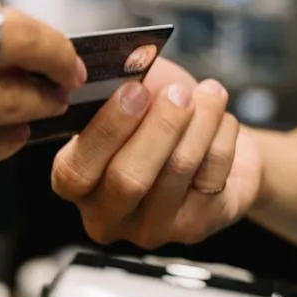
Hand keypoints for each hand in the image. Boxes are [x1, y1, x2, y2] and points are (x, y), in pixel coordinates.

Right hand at [51, 58, 261, 248]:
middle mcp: (106, 216)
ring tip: (209, 94)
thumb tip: (128, 68)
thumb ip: (116, 90)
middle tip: (178, 94)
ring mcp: (150, 228)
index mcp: (75, 185)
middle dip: (158, 127)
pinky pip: (211, 175)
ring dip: (199, 122)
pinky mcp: (193, 228)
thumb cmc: (156, 121)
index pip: (76, 171)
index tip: (135, 90)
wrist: (210, 147)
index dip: (108, 129)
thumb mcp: (128, 100)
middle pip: (127, 179)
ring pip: (176, 171)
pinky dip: (222, 136)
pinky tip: (221, 120)